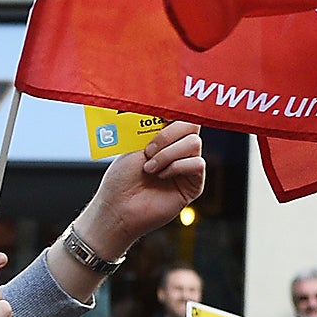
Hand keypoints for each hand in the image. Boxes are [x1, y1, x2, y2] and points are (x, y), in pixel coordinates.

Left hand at [77, 121, 206, 257]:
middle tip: (148, 151)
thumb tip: (166, 108)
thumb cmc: (120, 179)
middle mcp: (178, 150)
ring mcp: (187, 167)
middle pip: (192, 125)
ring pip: (194, 143)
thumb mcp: (132, 146)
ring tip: (149, 168)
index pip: (180, 115)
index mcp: (163, 137)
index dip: (175, 110)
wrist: (118, 207)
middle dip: (168, 134)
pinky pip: (198, 164)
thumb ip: (151, 128)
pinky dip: (177, 167)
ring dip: (168, 154)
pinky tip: (161, 176)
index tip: (162, 114)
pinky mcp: (194, 184)